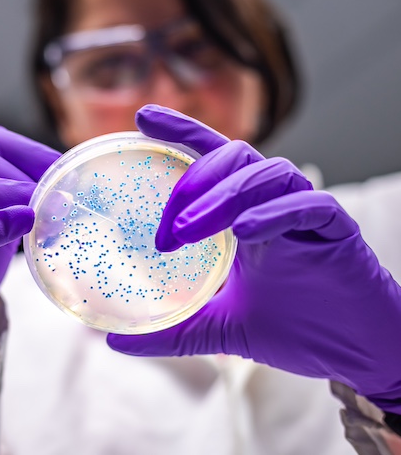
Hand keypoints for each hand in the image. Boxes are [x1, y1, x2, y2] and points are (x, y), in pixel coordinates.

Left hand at [107, 105, 400, 413]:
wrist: (355, 353)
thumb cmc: (296, 328)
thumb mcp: (220, 329)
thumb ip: (173, 330)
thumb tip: (117, 341)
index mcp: (245, 215)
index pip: (212, 158)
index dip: (181, 132)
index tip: (141, 117)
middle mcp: (273, 204)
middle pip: (234, 156)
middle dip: (194, 180)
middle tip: (166, 225)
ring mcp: (305, 214)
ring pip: (268, 173)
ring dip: (223, 196)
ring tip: (187, 230)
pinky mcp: (337, 231)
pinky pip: (308, 205)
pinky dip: (273, 213)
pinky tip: (245, 231)